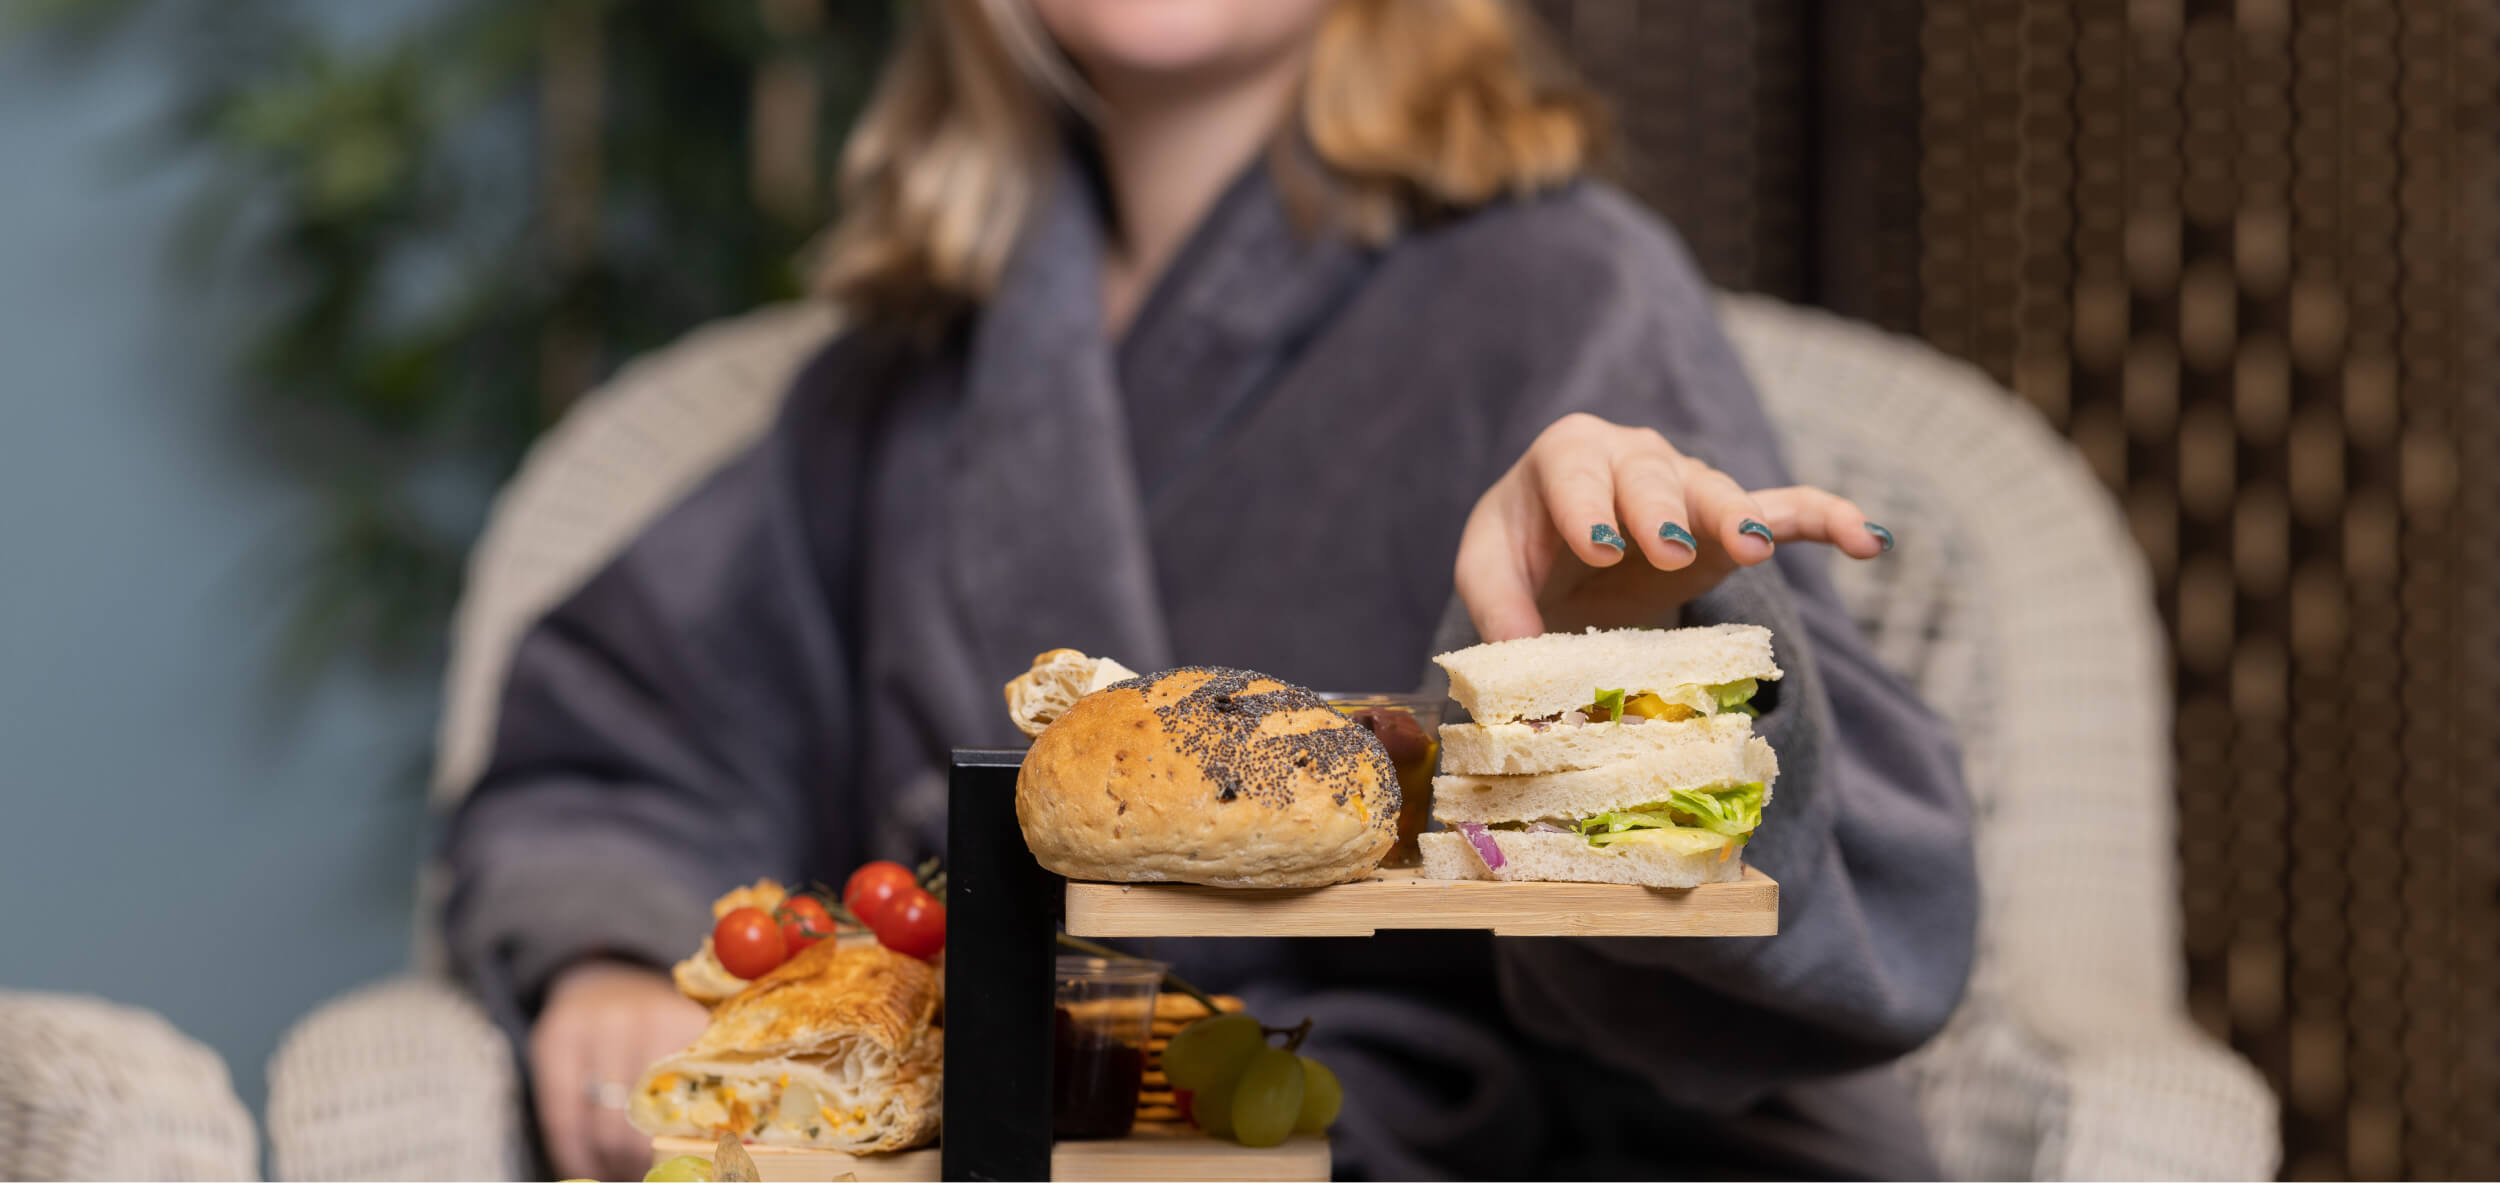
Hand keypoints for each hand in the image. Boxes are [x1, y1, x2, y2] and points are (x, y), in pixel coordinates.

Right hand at [530, 959, 709, 1180]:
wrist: (606, 979)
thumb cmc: (656, 1031)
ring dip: (607, 1163)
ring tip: (615, 1171)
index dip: (683, 1146)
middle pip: (643, 1120)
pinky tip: (582, 1164)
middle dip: (641, 1161)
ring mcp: (597, 1024)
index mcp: (689, 1024)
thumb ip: (699, 1090)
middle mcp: (645, 1017)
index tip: (681, 1170)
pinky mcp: (555, 1035)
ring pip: (601, 1125)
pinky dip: (571, 1151)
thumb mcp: (686, 1046)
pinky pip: (560, 1114)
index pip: (691, 1102)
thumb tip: (712, 1160)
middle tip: (641, 1173)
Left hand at [1455, 413, 1890, 641]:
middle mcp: (1633, 456)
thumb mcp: (1491, 572)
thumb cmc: (1525, 554)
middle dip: (1660, 510)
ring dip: (1736, 517)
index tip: (1597, 548)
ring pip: (1717, 492)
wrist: (1563, 555)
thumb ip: (1498, 608)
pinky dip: (1827, 520)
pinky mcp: (1729, 523)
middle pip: (1653, 476)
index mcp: (1568, 456)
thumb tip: (1519, 665)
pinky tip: (1870, 541)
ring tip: (1753, 547)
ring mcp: (1688, 485)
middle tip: (1664, 549)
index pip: (1574, 470)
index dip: (1585, 507)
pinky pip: (1787, 510)